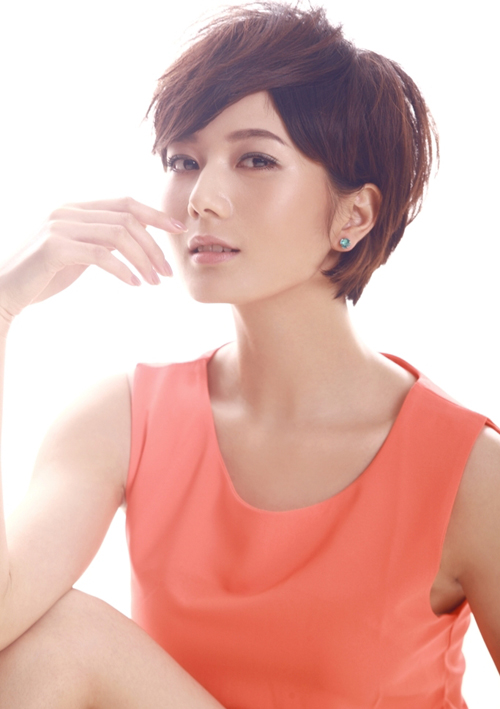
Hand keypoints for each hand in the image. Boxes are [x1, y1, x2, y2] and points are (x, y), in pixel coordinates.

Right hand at [0, 196, 184, 324]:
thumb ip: (99, 241)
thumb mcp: (75, 253)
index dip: (155, 214)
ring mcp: (59, 227)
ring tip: (154, 281)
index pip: (124, 203)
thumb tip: (131, 242)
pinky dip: (123, 269)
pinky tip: (134, 284)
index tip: (178, 230)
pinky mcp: (54, 248)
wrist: (4, 290)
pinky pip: (100, 254)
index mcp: (75, 208)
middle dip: (153, 245)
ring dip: (142, 260)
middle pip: (127, 219)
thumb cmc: (41, 276)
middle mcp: (67, 211)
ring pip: (118, 235)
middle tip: (167, 271)